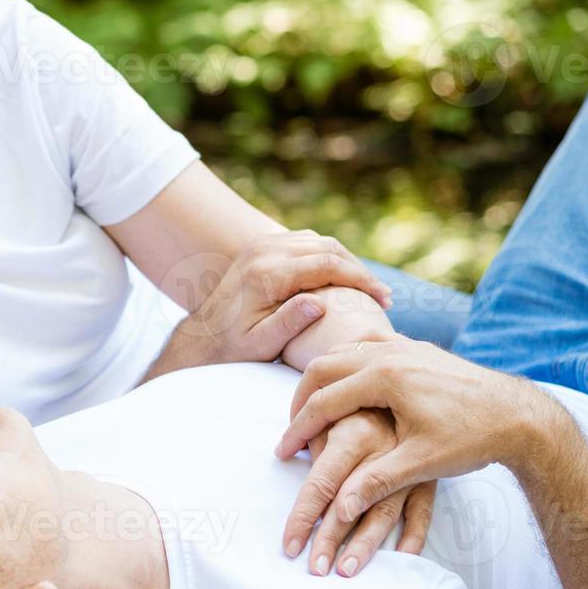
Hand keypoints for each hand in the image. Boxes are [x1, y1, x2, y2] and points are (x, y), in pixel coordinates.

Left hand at [177, 230, 392, 364]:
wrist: (203, 334)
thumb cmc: (233, 347)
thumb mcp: (259, 344)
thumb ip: (287, 323)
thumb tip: (319, 302)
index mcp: (266, 274)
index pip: (327, 265)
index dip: (361, 279)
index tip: (384, 299)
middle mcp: (264, 251)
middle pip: (327, 247)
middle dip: (359, 269)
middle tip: (382, 296)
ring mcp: (261, 243)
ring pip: (318, 241)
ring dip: (346, 261)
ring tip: (367, 289)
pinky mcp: (262, 245)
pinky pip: (305, 242)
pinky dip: (328, 257)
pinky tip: (342, 280)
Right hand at [275, 339, 539, 525]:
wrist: (522, 416)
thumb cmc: (472, 440)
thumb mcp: (421, 464)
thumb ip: (375, 482)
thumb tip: (338, 509)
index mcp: (385, 378)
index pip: (323, 400)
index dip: (298, 428)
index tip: (282, 451)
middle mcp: (391, 353)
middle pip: (324, 367)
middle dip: (301, 398)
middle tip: (291, 428)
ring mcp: (405, 346)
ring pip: (345, 351)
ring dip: (324, 378)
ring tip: (315, 408)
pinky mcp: (418, 348)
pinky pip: (368, 345)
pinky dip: (348, 362)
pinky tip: (350, 383)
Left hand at [282, 408, 435, 575]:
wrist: (414, 385)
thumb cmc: (363, 402)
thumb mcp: (337, 413)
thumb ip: (315, 441)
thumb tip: (290, 464)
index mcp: (354, 434)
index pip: (321, 484)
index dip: (303, 517)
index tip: (290, 545)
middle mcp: (382, 452)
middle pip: (350, 503)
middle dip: (330, 538)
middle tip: (315, 567)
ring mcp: (408, 468)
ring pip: (385, 511)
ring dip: (366, 544)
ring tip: (347, 569)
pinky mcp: (429, 477)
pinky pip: (423, 511)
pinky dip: (414, 536)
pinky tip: (401, 558)